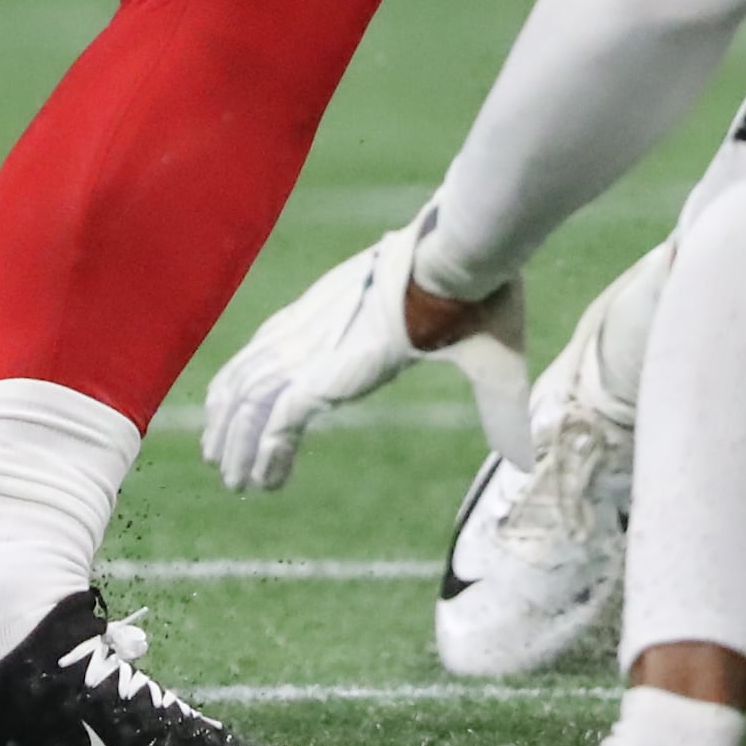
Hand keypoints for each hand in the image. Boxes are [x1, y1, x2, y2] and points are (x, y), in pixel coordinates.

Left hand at [199, 216, 528, 493]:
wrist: (460, 263)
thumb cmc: (478, 295)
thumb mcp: (480, 356)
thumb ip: (492, 406)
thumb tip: (520, 453)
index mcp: (337, 312)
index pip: (275, 347)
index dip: (257, 386)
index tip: (251, 419)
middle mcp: (311, 329)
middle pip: (247, 375)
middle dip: (230, 421)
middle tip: (225, 462)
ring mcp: (311, 351)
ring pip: (248, 403)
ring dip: (236, 446)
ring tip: (236, 482)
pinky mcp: (319, 375)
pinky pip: (272, 423)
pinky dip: (261, 454)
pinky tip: (259, 482)